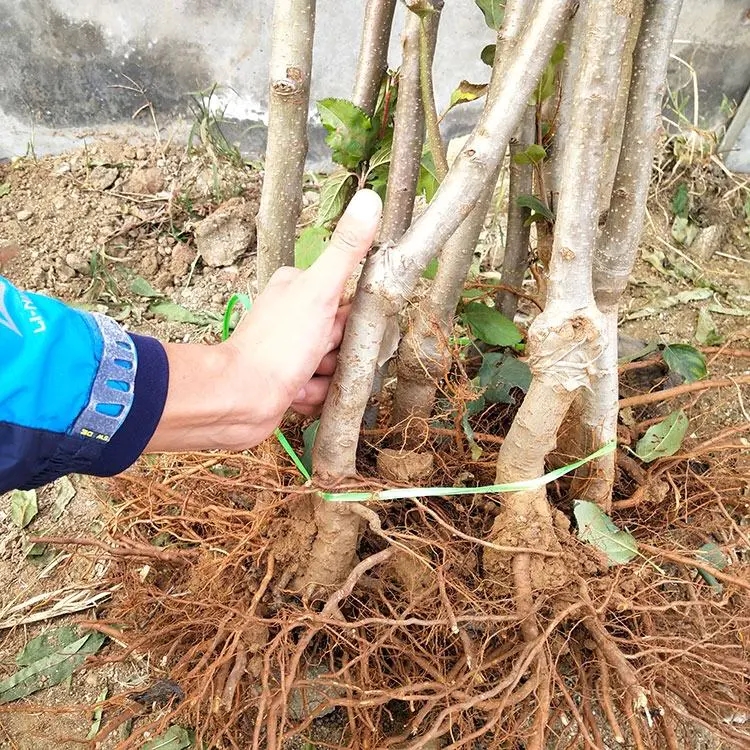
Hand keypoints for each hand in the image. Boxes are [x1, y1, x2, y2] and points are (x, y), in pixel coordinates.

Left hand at [146, 189, 382, 452]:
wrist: (241, 399)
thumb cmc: (278, 346)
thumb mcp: (319, 291)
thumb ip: (347, 250)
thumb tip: (369, 200)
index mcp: (298, 287)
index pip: (349, 304)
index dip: (352, 323)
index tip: (339, 332)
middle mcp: (293, 316)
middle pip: (344, 338)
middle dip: (338, 356)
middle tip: (317, 356)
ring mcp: (290, 350)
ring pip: (335, 367)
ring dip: (326, 379)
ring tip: (302, 377)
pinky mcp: (288, 381)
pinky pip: (321, 390)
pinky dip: (313, 396)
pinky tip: (295, 393)